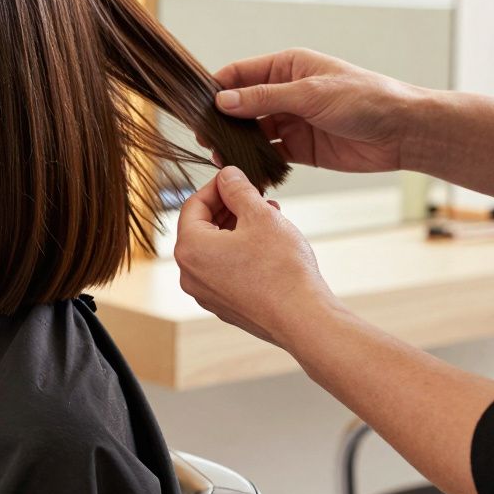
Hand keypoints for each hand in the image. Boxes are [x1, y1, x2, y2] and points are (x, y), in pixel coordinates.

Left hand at [174, 166, 340, 347]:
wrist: (304, 319)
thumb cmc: (282, 268)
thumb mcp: (261, 216)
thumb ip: (238, 190)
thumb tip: (227, 174)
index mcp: (190, 249)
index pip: (193, 205)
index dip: (217, 187)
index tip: (237, 178)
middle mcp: (190, 274)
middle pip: (202, 228)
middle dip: (229, 208)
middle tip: (255, 195)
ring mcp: (206, 293)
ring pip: (215, 249)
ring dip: (237, 229)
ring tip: (268, 216)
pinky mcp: (224, 305)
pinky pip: (225, 270)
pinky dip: (240, 252)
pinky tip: (267, 244)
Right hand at [201, 48, 424, 172]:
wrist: (403, 132)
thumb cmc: (365, 99)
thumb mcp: (311, 94)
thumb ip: (265, 98)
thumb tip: (223, 101)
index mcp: (287, 67)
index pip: (240, 74)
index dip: (217, 89)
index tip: (199, 108)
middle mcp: (285, 92)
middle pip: (241, 104)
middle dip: (222, 120)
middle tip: (205, 138)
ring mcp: (291, 120)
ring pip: (252, 130)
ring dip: (236, 142)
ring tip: (220, 157)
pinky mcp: (299, 147)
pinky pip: (269, 153)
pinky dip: (255, 160)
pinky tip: (244, 168)